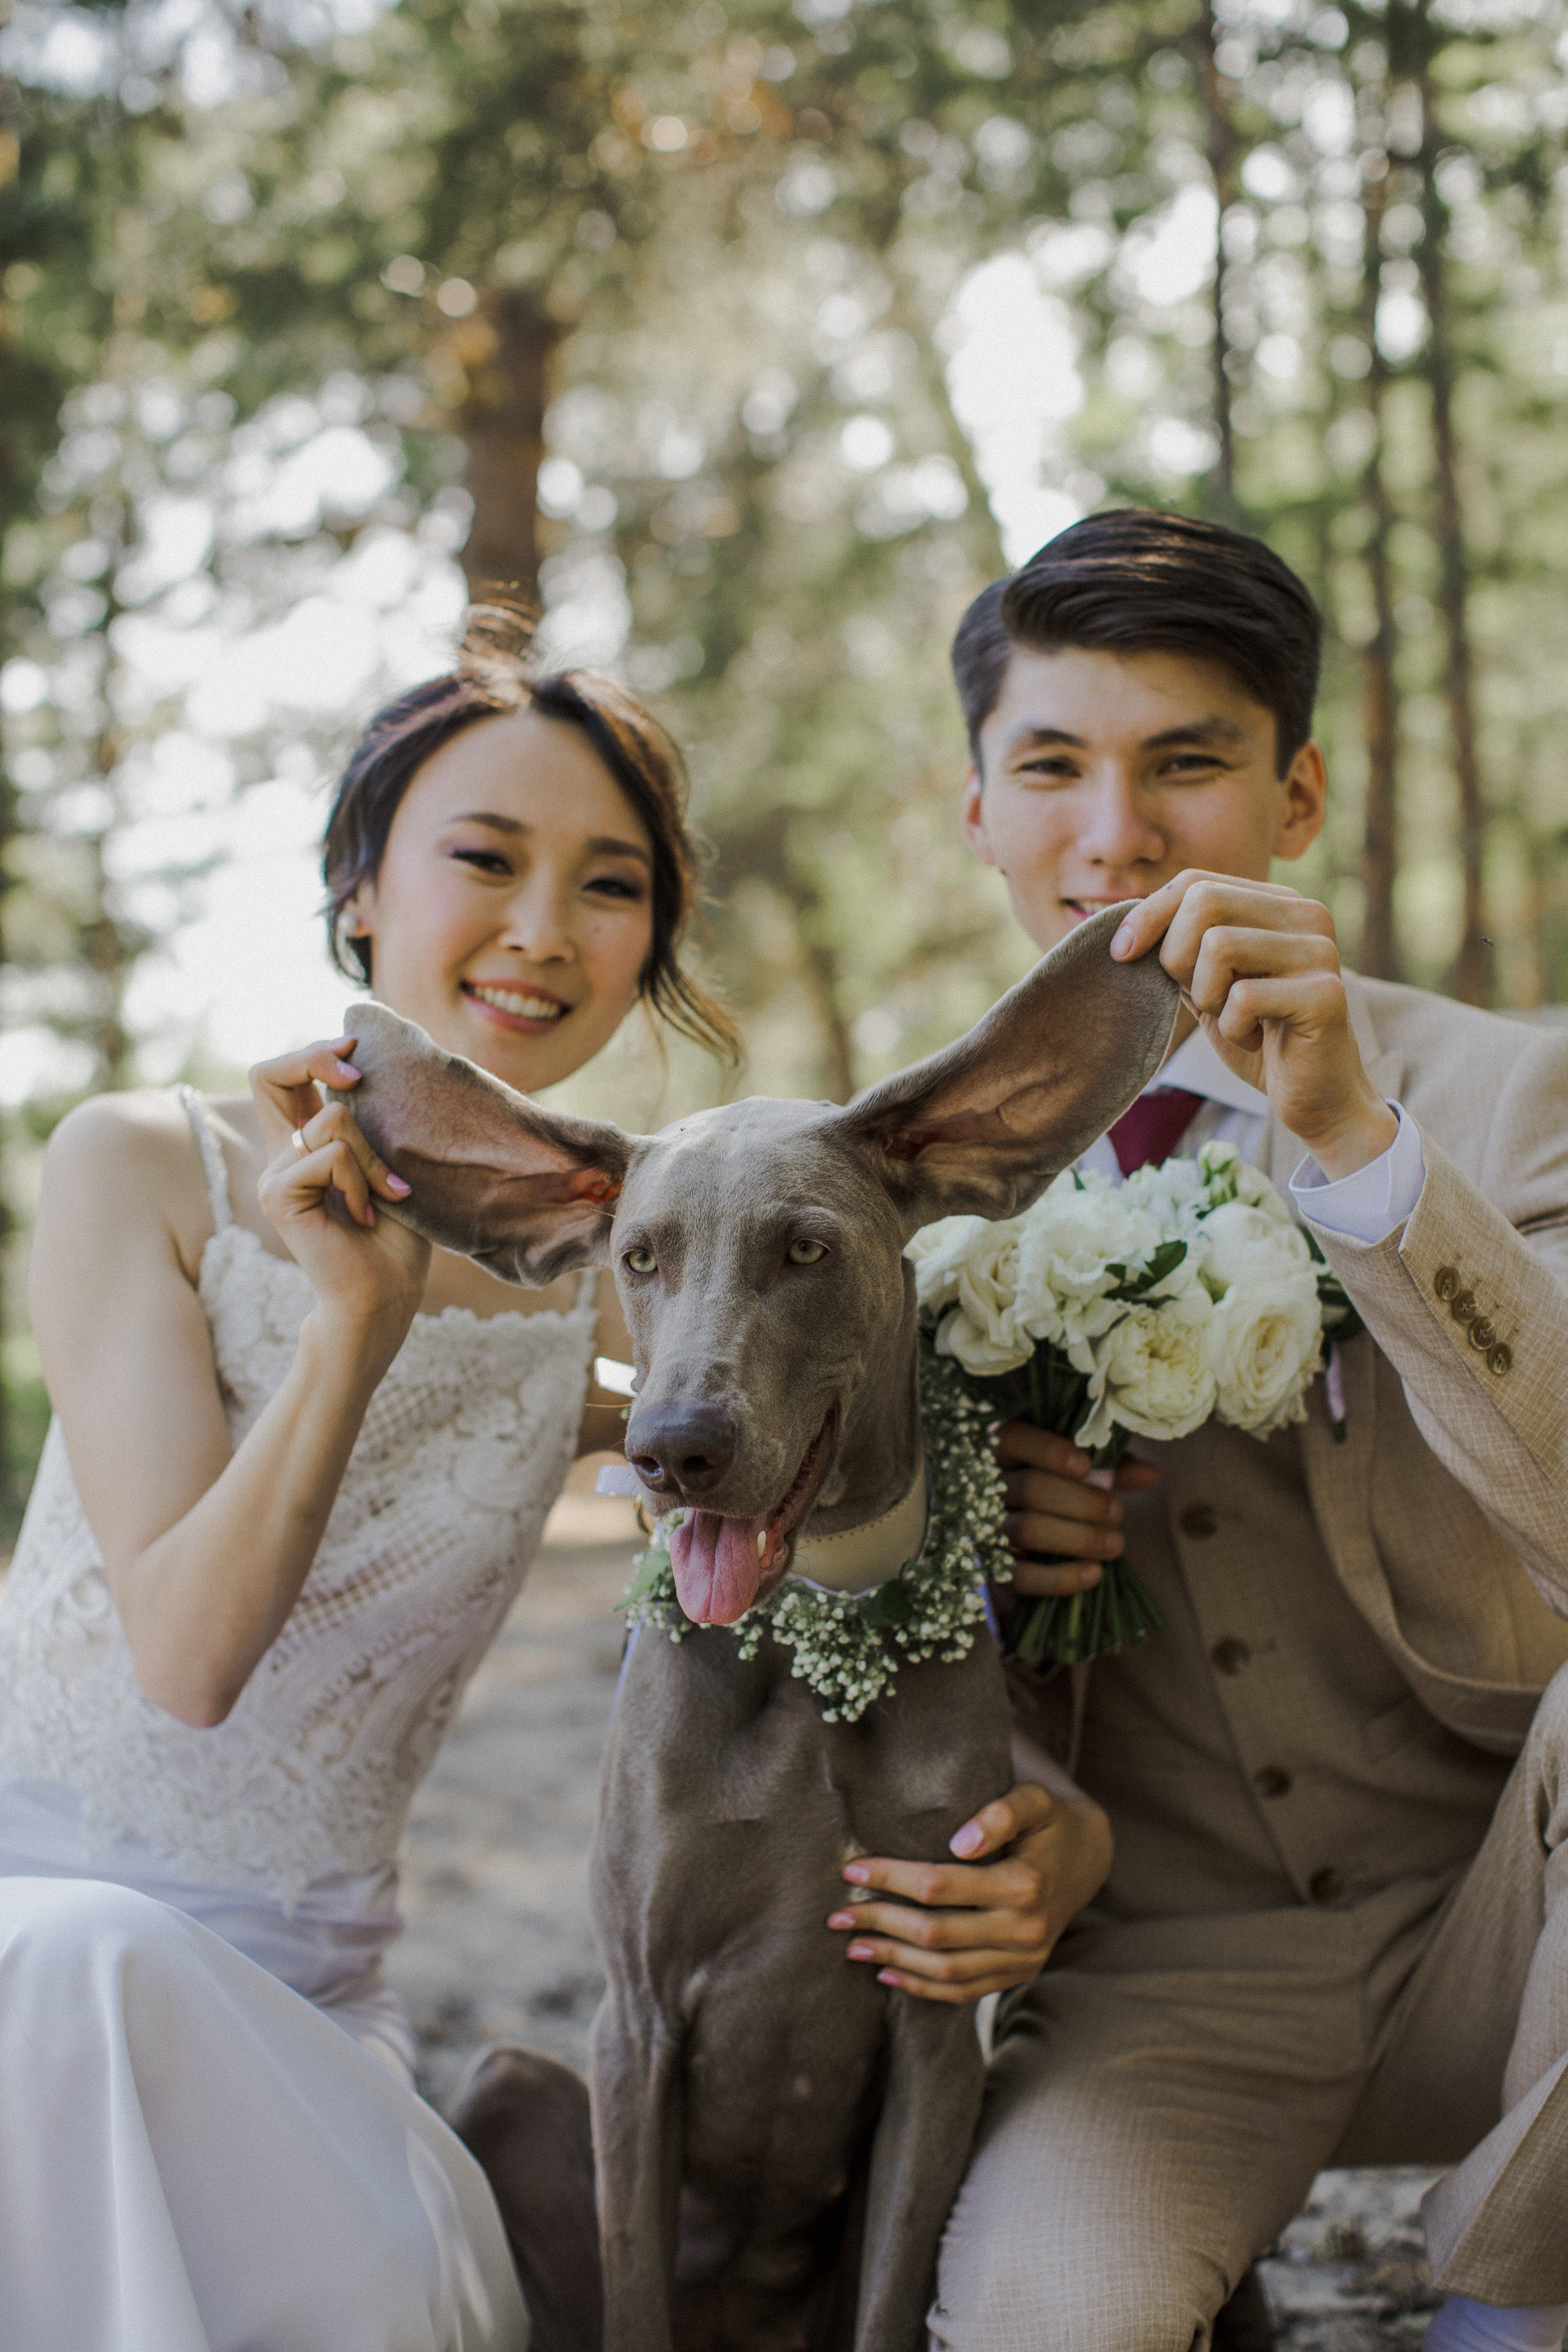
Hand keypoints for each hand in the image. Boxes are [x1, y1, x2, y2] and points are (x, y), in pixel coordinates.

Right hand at [251, 1038, 429, 1347]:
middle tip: (356, 1075)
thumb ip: (372, 1124)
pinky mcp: (278, 1196)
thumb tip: (369, 1069)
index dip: (313, 1053)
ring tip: (384, 1197)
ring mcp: (274, 1176)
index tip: (356, 1053)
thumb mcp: (391, 1165)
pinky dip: (361, 1181)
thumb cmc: (396, 1238)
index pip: (281, 1077)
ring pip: (331, 1120)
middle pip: (267, 1074)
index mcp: (304, 1146)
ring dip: (374, 1156)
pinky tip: (366, 1215)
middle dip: (315, 1058)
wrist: (386, 1296)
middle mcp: (281, 1156)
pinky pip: (331, 1156)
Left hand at [826, 1781, 1111, 2003]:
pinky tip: (887, 1973)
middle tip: (836, 1915)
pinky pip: (964, 1992)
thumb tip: (958, 1843)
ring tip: (851, 1945)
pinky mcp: (1019, 1975)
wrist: (1089, 1856)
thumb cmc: (1049, 1820)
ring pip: (945, 1970)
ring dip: (893, 1959)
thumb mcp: (1034, 1799)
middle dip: (880, 1923)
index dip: (891, 1878)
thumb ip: (999, 1813)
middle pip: (935, 1933)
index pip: (940, 1885)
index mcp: (1025, 1884)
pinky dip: (922, 1988)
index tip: (851, 1871)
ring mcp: (1023, 1960)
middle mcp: (1025, 1930)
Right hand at [998, 1422, 1160, 1596]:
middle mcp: (983, 1485)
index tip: (1085, 1466)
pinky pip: (1019, 1577)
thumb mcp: (1078, 1466)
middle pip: (1031, 1489)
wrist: (1013, 1525)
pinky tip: (1094, 1573)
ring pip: (1028, 1531)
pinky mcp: (990, 1567)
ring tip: (1117, 1543)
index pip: (1013, 1439)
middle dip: (1084, 1503)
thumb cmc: (1052, 1483)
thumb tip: (1150, 1475)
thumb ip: (1110, 1466)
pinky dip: (1060, 1579)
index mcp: (1000, 1448)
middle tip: (1117, 1511)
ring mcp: (983, 1527)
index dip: (1048, 1451)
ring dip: (1081, 1539)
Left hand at [1111, 872, 1397, 1180]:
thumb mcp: (1206, 982)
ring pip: (1219, 945)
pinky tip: (1256, 1038)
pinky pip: (1243, 997)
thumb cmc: (1257, 1035)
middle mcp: (1306, 914)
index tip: (1121, 954)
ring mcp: (1320, 951)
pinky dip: (1233, 1027)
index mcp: (1277, 902)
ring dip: (1206, 996)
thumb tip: (1126, 926)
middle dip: (1176, 956)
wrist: (1315, 1094)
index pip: (1195, 881)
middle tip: (1199, 999)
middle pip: (1204, 901)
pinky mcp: (1326, 994)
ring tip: (1231, 1019)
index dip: (1148, 915)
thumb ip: (1179, 947)